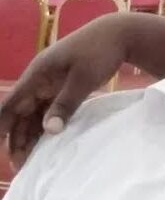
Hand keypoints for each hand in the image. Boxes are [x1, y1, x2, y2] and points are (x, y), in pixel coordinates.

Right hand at [0, 14, 128, 171]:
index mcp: (37, 75)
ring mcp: (50, 82)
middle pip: (19, 112)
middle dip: (16, 137)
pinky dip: (46, 124)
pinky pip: (48, 108)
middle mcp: (38, 79)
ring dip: (31, 133)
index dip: (2, 127)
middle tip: (21, 164)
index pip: (10, 105)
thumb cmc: (99, 53)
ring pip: (33, 112)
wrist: (119, 35)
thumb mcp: (83, 80)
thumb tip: (48, 131)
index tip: (1, 150)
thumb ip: (65, 105)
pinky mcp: (63, 85)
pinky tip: (48, 141)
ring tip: (31, 158)